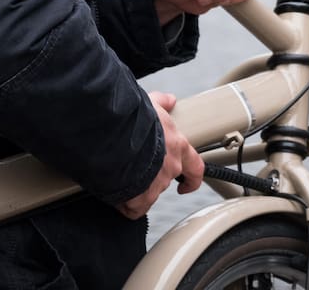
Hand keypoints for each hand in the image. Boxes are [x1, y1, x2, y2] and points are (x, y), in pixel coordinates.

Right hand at [117, 92, 203, 219]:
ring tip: (118, 175)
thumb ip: (160, 102)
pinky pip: (134, 208)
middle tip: (134, 168)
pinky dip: (125, 204)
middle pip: (166, 179)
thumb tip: (169, 100)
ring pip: (149, 193)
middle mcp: (170, 167)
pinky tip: (114, 194)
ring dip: (137, 188)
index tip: (186, 182)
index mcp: (176, 145)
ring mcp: (156, 184)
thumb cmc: (131, 117)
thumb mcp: (149, 104)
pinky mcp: (139, 198)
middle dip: (152, 177)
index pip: (195, 166)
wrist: (112, 134)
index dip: (193, 177)